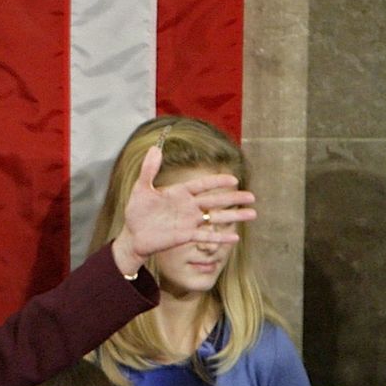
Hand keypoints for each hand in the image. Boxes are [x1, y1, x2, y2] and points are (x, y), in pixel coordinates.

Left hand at [112, 144, 256, 272]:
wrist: (133, 235)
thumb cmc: (136, 211)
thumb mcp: (141, 188)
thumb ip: (149, 170)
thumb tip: (155, 148)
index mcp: (179, 193)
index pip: (202, 185)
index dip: (217, 181)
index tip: (233, 179)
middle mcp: (188, 206)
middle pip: (215, 200)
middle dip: (233, 198)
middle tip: (252, 197)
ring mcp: (189, 221)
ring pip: (216, 217)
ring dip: (234, 216)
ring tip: (253, 214)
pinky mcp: (186, 236)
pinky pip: (206, 236)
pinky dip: (220, 237)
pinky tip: (235, 237)